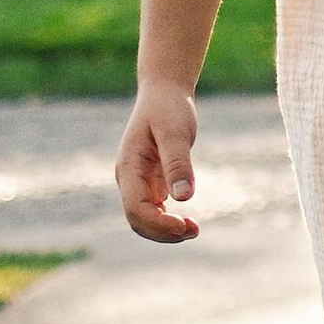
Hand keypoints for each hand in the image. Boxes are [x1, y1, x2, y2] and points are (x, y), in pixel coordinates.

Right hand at [117, 79, 200, 242]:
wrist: (164, 91)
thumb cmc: (169, 108)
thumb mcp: (176, 132)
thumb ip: (178, 163)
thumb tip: (183, 197)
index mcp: (128, 167)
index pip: (136, 208)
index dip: (159, 224)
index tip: (185, 225)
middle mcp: (128, 179)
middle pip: (138, 220)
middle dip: (163, 232)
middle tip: (195, 230)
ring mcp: (137, 182)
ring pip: (144, 219)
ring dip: (166, 230)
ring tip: (194, 230)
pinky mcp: (150, 181)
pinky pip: (154, 210)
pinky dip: (168, 220)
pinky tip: (187, 220)